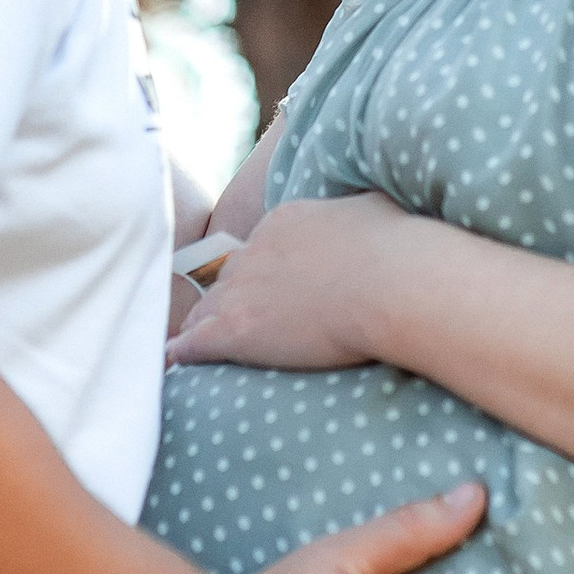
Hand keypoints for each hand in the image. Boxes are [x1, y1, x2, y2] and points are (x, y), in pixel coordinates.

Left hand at [167, 192, 419, 373]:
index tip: (274, 290)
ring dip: (206, 324)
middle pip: (231, 278)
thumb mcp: (373, 211)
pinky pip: (196, 341)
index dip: (265, 274)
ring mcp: (242, 290)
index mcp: (285, 222)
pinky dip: (184, 351)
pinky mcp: (236, 329)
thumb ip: (355, 216)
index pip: (261, 250)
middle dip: (235, 298)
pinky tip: (175, 361)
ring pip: (208, 307)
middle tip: (242, 321)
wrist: (392, 282)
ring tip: (197, 343)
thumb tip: (364, 217)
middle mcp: (255, 251)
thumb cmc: (397, 249)